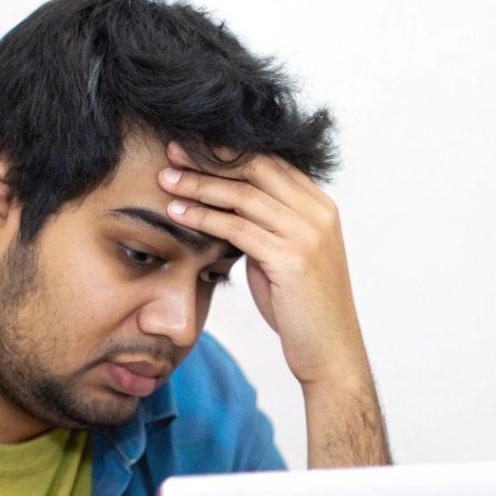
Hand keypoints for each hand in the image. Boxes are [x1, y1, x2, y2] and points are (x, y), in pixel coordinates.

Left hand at [159, 141, 370, 389]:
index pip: (270, 162)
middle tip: (172, 150)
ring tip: (166, 180)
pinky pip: (239, 229)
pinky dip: (204, 218)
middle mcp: (318, 214)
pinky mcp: (292, 259)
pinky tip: (179, 214)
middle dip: (210, 157)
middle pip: (256, 170)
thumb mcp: (286, 256)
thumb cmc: (302, 308)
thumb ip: (266, 227)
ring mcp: (308, 235)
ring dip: (199, 185)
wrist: (329, 351)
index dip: (228, 150)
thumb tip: (228, 208)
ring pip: (244, 196)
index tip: (192, 145)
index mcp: (320, 207)